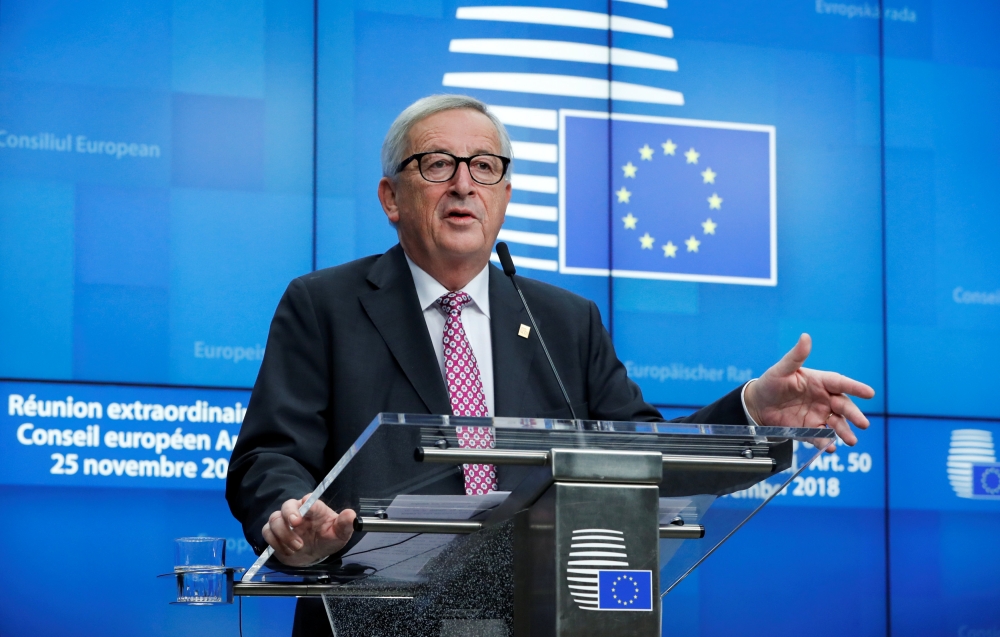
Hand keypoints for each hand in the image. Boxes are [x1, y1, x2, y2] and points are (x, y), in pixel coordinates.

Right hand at [262, 494, 355, 566]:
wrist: (313, 555)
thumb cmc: (327, 539)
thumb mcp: (340, 534)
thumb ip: (345, 524)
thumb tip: (351, 515)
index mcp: (315, 509)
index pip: (310, 500)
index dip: (307, 501)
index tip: (307, 502)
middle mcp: (298, 512)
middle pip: (287, 505)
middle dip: (289, 514)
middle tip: (295, 524)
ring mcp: (284, 521)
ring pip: (275, 519)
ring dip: (284, 535)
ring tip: (297, 547)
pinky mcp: (274, 532)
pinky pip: (267, 532)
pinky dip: (275, 543)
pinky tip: (287, 551)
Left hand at [744, 334, 874, 449]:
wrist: (757, 404)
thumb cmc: (771, 382)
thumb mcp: (781, 369)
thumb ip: (796, 356)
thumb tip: (805, 337)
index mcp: (820, 382)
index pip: (840, 383)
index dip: (855, 387)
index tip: (869, 393)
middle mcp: (823, 399)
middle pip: (843, 406)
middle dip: (854, 415)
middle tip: (863, 423)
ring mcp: (818, 415)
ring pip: (836, 424)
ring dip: (844, 432)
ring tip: (851, 440)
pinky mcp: (809, 429)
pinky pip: (820, 436)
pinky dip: (826, 442)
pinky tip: (829, 447)